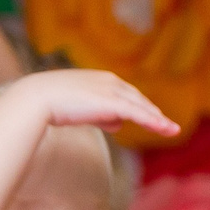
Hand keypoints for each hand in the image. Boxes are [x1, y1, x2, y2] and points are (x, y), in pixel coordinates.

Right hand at [17, 69, 180, 137]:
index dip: (140, 106)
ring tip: (172, 130)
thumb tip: (119, 124)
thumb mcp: (81, 108)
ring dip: (158, 121)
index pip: (127, 94)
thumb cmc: (52, 103)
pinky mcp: (112, 103)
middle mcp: (110, 82)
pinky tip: (164, 129)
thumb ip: (101, 114)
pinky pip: (138, 114)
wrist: (37, 98)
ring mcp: (112, 91)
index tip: (151, 117)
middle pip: (138, 100)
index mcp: (102, 79)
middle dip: (153, 113)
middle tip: (166, 126)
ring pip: (142, 108)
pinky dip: (153, 122)